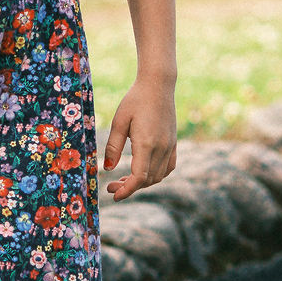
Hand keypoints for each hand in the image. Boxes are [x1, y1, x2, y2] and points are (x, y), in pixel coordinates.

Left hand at [102, 78, 176, 196]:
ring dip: (142, 183)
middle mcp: (161, 148)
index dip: (127, 190)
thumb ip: (113, 146)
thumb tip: (108, 168)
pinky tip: (143, 172)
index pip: (139, 177)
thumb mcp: (119, 122)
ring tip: (124, 179)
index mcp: (147, 144)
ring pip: (159, 176)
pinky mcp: (173, 142)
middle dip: (130, 187)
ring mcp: (170, 146)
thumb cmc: (135, 100)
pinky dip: (156, 175)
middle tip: (111, 185)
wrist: (158, 85)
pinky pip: (168, 167)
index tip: (114, 195)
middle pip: (148, 180)